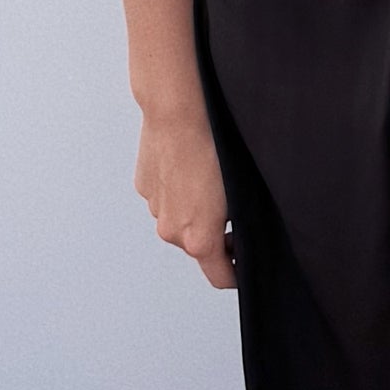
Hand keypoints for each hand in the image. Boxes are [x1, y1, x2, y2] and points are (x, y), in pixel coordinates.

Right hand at [134, 106, 235, 289]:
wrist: (179, 112)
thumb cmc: (215, 148)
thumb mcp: (241, 192)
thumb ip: (239, 223)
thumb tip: (242, 232)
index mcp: (198, 239)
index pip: (221, 277)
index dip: (237, 274)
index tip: (246, 265)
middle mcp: (171, 231)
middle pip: (198, 247)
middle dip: (216, 236)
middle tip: (234, 212)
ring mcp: (154, 208)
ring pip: (179, 221)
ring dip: (194, 211)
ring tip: (209, 181)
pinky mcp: (144, 187)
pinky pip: (165, 198)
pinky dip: (178, 191)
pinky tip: (190, 167)